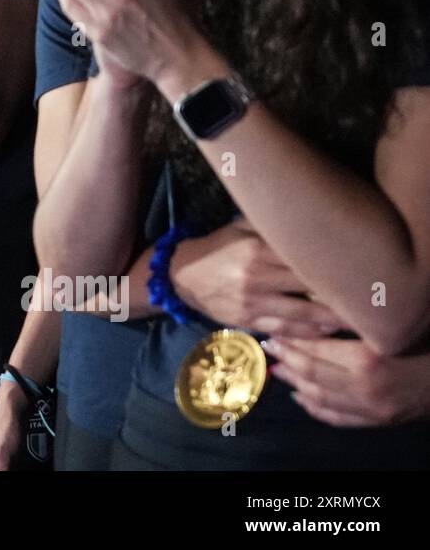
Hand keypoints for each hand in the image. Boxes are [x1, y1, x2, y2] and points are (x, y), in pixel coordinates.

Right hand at [169, 219, 343, 337]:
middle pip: (309, 286)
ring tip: (357, 319)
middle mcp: (257, 276)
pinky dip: (309, 333)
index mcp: (257, 249)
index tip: (358, 265)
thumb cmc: (216, 248)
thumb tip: (304, 215)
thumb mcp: (239, 228)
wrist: (181, 275)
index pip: (303, 256)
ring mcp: (252, 302)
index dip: (332, 262)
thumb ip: (269, 225)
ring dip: (331, 318)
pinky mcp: (248, 321)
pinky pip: (285, 330)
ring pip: (302, 314)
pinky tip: (327, 332)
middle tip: (367, 294)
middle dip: (339, 292)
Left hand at [265, 336, 429, 426]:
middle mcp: (365, 387)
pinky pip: (337, 418)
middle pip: (312, 374)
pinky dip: (315, 408)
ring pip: (319, 397)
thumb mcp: (393, 327)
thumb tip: (319, 306)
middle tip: (269, 347)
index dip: (292, 341)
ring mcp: (371, 408)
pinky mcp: (378, 421)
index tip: (275, 331)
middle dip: (287, 359)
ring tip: (278, 369)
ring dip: (295, 383)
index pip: (316, 351)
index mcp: (367, 359)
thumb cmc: (426, 344)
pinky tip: (301, 397)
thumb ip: (358, 321)